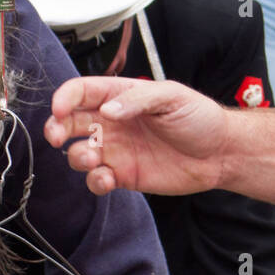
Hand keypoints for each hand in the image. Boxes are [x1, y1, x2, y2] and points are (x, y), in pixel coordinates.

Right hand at [45, 77, 231, 196]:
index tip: (59, 109)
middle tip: (55, 137)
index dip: (65, 98)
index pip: (81, 92)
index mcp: (120, 96)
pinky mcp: (123, 176)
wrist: (219, 153)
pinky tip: (107, 178)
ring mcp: (116, 150)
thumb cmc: (198, 118)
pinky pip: (97, 180)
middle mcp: (112, 123)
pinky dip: (95, 182)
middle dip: (56, 129)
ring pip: (79, 154)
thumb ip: (137, 99)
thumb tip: (107, 112)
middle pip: (70, 123)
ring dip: (77, 157)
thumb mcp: (171, 97)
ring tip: (93, 158)